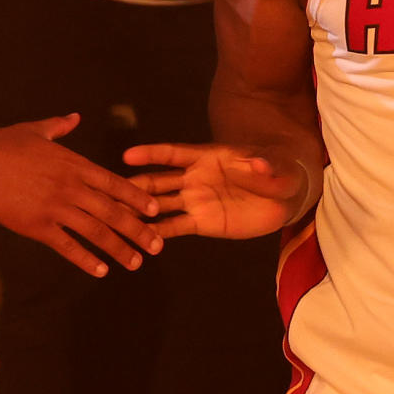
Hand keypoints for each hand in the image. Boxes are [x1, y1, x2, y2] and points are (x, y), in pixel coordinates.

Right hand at [0, 114, 162, 275]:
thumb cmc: (3, 144)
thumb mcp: (35, 129)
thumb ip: (59, 126)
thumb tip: (74, 117)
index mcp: (75, 165)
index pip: (115, 184)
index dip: (137, 198)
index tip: (154, 211)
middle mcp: (72, 187)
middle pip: (113, 212)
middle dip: (138, 230)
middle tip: (157, 246)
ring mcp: (56, 208)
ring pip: (96, 232)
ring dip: (118, 249)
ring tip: (136, 263)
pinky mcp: (37, 226)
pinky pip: (67, 246)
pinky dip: (85, 260)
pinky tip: (100, 271)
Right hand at [125, 142, 312, 239]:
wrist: (285, 196)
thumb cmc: (279, 171)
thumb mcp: (277, 167)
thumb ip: (265, 165)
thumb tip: (258, 163)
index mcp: (208, 157)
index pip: (174, 154)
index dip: (152, 153)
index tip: (128, 155)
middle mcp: (194, 178)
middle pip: (159, 181)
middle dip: (135, 187)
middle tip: (108, 194)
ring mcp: (195, 200)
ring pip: (161, 205)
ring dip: (139, 211)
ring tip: (115, 219)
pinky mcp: (200, 222)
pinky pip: (174, 227)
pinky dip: (157, 233)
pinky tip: (139, 240)